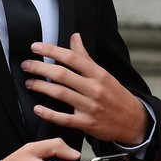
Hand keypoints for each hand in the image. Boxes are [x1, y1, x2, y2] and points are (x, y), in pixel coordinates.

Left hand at [22, 33, 150, 145]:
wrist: (133, 121)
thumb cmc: (116, 95)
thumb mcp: (104, 74)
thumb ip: (86, 57)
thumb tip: (75, 36)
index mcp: (98, 74)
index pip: (72, 57)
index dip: (52, 51)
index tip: (36, 47)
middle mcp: (94, 88)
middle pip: (62, 75)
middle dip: (40, 68)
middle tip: (26, 65)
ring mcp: (90, 106)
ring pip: (60, 94)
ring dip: (41, 87)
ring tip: (29, 83)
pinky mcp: (86, 123)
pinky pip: (64, 118)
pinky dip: (48, 113)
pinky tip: (37, 108)